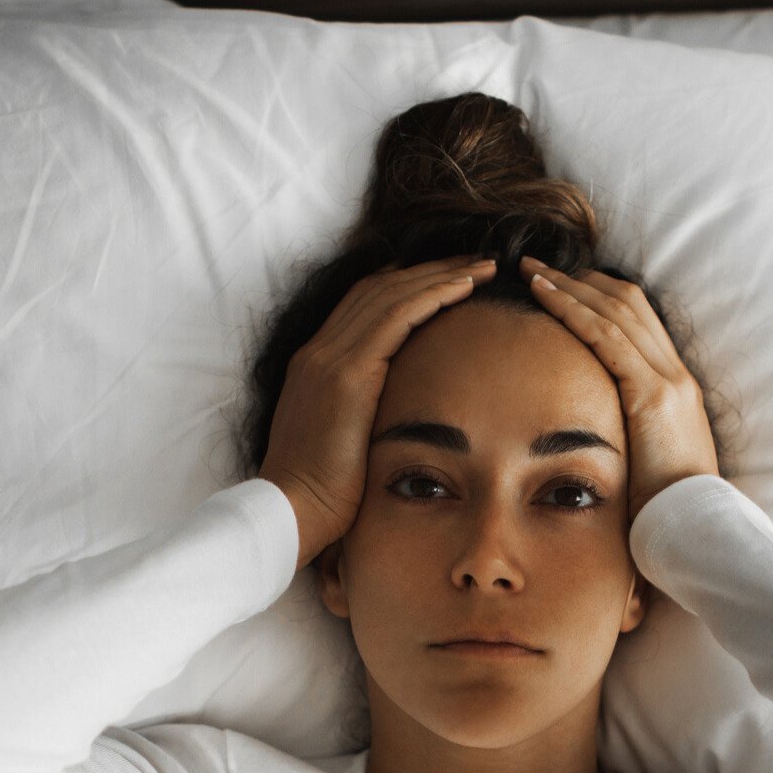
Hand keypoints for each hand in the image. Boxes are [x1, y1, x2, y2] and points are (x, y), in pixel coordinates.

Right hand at [258, 256, 497, 568]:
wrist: (290, 512)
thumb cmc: (320, 494)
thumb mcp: (342, 442)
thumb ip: (363, 416)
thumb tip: (398, 417)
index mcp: (316, 365)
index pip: (363, 305)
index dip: (405, 285)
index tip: (445, 278)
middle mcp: (319, 352)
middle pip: (378, 288)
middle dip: (429, 270)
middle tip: (473, 261)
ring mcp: (330, 358)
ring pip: (391, 293)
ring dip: (440, 275)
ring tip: (482, 267)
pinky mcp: (348, 374)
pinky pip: (397, 316)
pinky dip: (433, 295)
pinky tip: (464, 288)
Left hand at [521, 256, 719, 516]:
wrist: (696, 530)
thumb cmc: (666, 510)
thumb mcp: (645, 464)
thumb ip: (626, 441)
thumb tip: (592, 444)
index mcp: (676, 389)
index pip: (639, 323)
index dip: (600, 297)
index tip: (564, 287)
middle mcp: (676, 375)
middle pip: (629, 303)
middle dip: (582, 279)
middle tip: (539, 267)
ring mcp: (669, 381)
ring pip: (616, 310)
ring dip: (570, 286)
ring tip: (531, 272)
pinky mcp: (653, 395)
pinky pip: (607, 336)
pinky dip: (572, 309)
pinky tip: (543, 296)